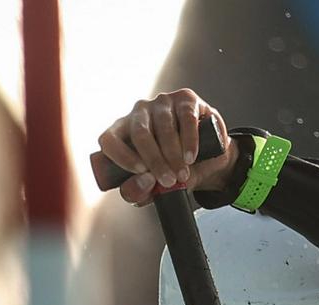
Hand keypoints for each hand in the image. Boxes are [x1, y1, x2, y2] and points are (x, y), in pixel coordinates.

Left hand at [96, 89, 241, 206]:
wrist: (209, 156)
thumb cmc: (176, 167)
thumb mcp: (158, 185)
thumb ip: (143, 192)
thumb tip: (142, 186)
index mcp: (123, 132)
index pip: (109, 139)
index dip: (121, 156)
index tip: (141, 173)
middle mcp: (139, 113)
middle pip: (139, 133)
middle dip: (155, 161)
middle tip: (168, 181)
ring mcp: (162, 103)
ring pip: (163, 126)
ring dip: (174, 154)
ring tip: (183, 173)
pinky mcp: (185, 99)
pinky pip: (185, 118)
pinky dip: (189, 140)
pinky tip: (191, 156)